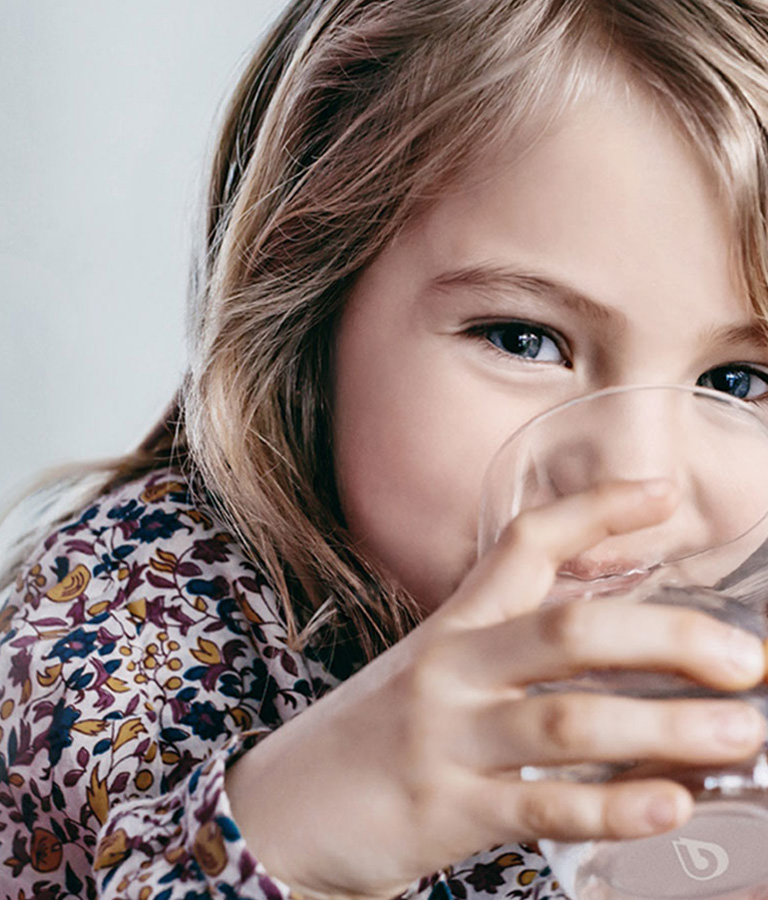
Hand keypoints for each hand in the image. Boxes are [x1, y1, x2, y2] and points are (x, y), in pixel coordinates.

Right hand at [226, 480, 766, 899]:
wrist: (280, 810)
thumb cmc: (372, 736)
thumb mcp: (430, 672)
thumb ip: (504, 654)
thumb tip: (607, 656)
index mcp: (453, 626)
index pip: (524, 545)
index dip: (594, 510)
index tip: (661, 493)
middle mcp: (452, 667)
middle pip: (568, 629)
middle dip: (665, 635)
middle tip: (744, 657)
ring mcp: (447, 736)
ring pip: (569, 717)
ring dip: (664, 725)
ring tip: (738, 733)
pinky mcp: (445, 808)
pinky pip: (542, 802)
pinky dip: (612, 804)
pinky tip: (668, 802)